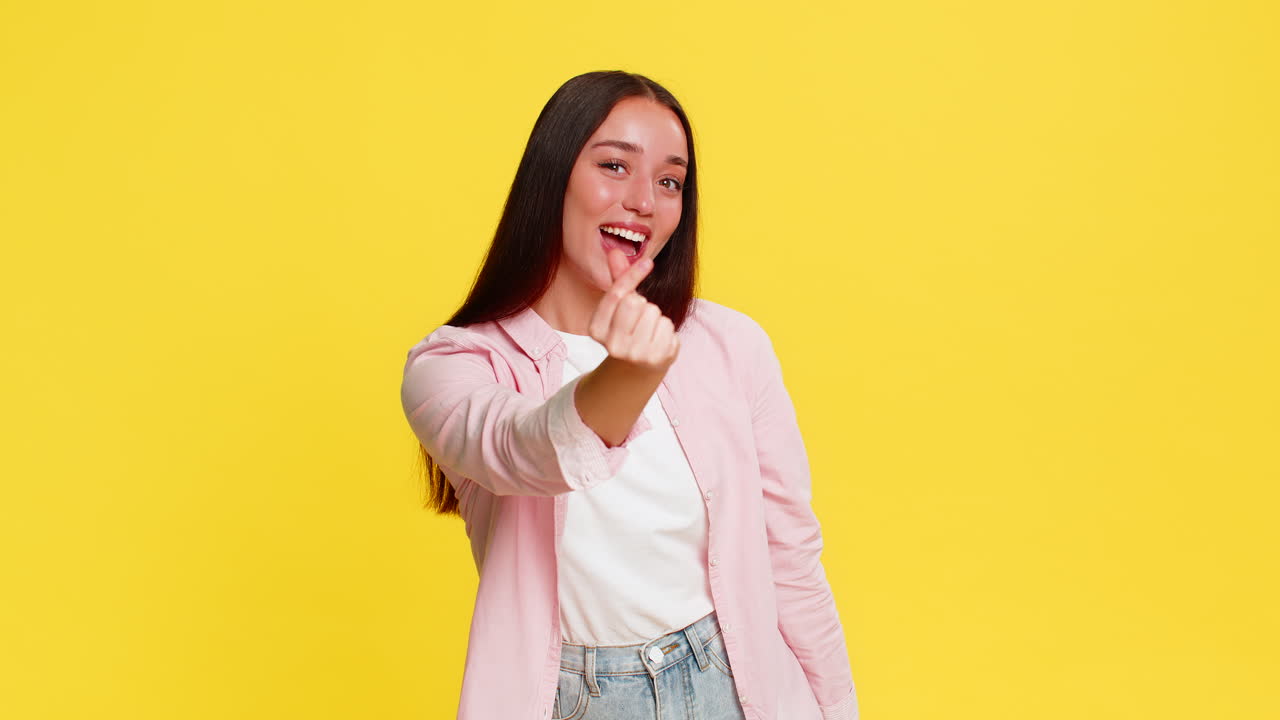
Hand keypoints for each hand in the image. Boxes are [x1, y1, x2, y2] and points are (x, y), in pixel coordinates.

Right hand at [588, 248, 679, 372]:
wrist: (639, 366)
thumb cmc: (628, 328)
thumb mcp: (619, 305)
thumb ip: (619, 279)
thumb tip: (615, 252)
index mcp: (596, 330)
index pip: (616, 293)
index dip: (633, 274)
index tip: (648, 263)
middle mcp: (612, 346)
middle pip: (635, 302)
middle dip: (643, 303)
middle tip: (640, 316)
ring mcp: (634, 355)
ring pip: (654, 312)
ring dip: (656, 316)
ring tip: (648, 330)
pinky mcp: (656, 359)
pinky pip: (668, 326)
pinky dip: (667, 329)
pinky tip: (658, 340)